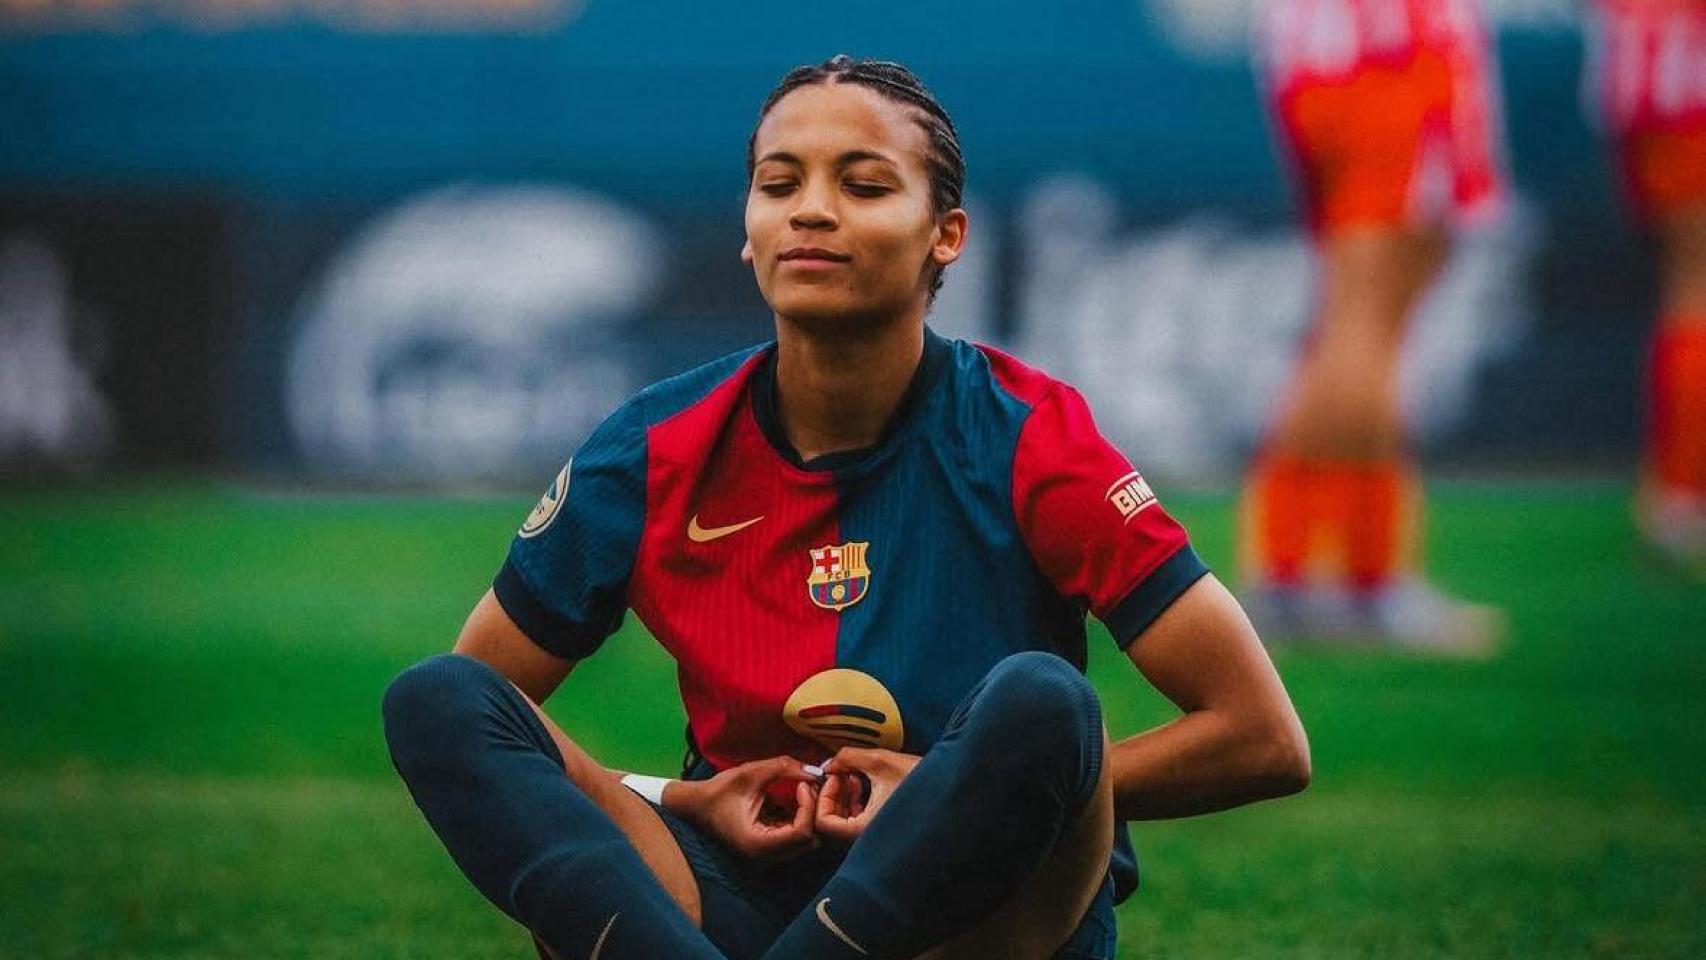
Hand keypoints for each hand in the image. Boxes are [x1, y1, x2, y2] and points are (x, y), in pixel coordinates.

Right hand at [666, 756, 819, 859]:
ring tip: (799, 790)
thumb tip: (814, 771)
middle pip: (810, 842)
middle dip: (813, 812)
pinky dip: (799, 819)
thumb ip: (783, 767)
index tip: (802, 783)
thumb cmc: (718, 791)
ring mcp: (767, 858)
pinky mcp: (768, 851)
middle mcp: (765, 858)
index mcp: (758, 844)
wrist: (694, 806)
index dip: (809, 806)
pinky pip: (795, 839)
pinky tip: (791, 800)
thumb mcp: (751, 772)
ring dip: (808, 816)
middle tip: (805, 786)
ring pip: (806, 842)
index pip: (803, 832)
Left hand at [814, 747, 919, 843]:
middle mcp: (867, 838)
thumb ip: (848, 757)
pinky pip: (858, 818)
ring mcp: (875, 834)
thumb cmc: (920, 779)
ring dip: (844, 795)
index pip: (823, 823)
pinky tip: (864, 781)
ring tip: (854, 773)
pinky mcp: (882, 828)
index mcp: (864, 829)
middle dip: (833, 793)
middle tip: (842, 771)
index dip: (824, 796)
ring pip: (845, 819)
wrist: (952, 787)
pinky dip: (856, 800)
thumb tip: (829, 762)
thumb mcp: (880, 761)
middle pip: (832, 822)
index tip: (835, 775)